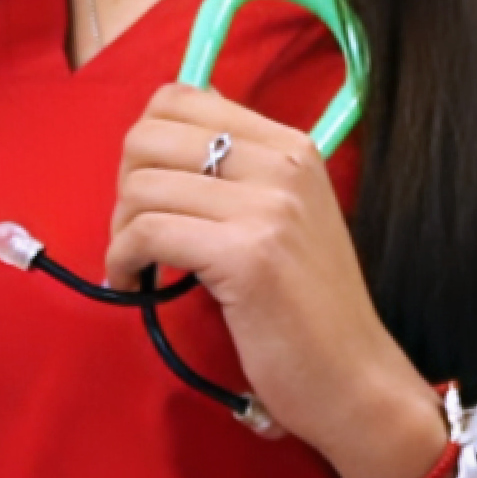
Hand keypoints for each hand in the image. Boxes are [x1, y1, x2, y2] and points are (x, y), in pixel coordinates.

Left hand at [105, 84, 448, 477]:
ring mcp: (267, 206)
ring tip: (136, 262)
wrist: (355, 380)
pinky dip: (124, 258)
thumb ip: (236, 172)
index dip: (145, 141)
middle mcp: (281, 162)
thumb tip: (162, 133)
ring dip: (121, 229)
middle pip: (150, 135)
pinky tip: (133, 281)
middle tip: (136, 229)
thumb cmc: (308, 306)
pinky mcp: (246, 255)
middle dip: (125, 183)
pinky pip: (149, 232)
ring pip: (143, 186)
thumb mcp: (283, 215)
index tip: (150, 189)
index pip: (182, 98)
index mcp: (289, 144)